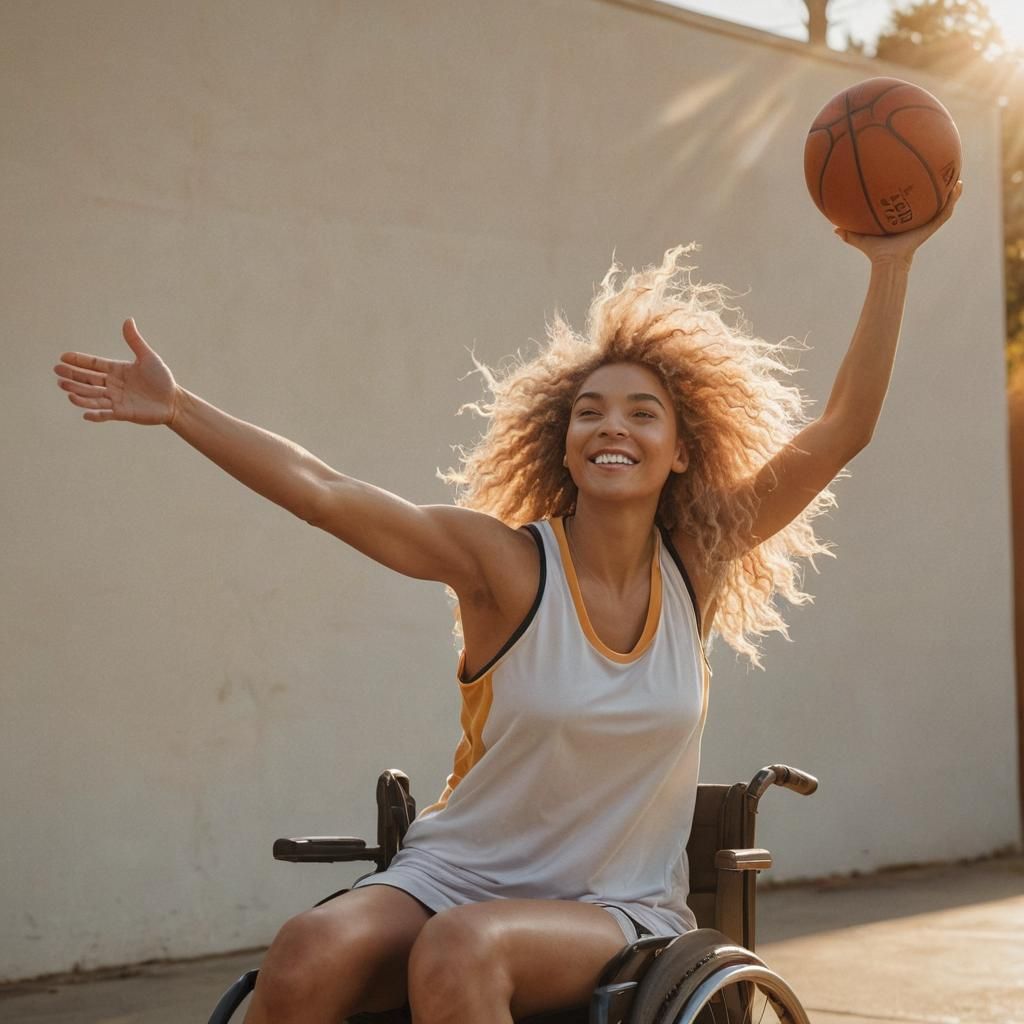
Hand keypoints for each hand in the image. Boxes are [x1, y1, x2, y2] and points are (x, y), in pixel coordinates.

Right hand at [54, 319, 178, 424]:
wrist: (173, 401)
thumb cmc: (162, 379)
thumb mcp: (148, 358)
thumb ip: (135, 341)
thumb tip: (128, 320)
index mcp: (117, 370)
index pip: (94, 364)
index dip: (79, 361)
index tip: (63, 357)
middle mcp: (113, 384)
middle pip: (88, 380)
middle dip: (73, 376)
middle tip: (57, 372)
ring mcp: (116, 399)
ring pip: (93, 396)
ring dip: (79, 393)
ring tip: (65, 387)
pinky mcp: (122, 413)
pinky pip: (105, 414)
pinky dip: (96, 414)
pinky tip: (85, 414)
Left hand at [835, 180, 962, 266]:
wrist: (887, 262)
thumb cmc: (875, 252)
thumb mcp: (860, 237)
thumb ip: (848, 232)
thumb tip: (834, 228)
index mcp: (904, 220)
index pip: (912, 204)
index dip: (915, 192)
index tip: (917, 177)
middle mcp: (917, 220)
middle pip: (929, 202)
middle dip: (936, 188)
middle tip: (942, 172)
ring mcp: (926, 223)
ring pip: (942, 205)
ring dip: (950, 192)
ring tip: (957, 178)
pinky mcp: (931, 226)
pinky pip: (945, 212)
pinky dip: (952, 200)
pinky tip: (957, 187)